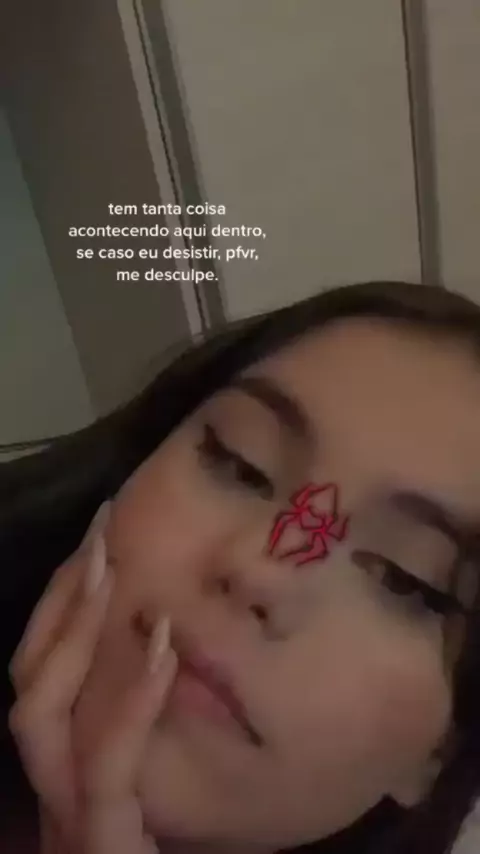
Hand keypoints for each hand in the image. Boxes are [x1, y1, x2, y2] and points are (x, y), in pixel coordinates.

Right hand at [9, 502, 177, 853]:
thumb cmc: (169, 851)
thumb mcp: (166, 787)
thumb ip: (150, 729)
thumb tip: (177, 642)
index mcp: (66, 776)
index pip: (43, 682)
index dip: (62, 613)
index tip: (99, 549)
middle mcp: (50, 795)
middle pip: (29, 684)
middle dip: (59, 604)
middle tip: (99, 534)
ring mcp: (64, 821)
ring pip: (40, 719)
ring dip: (75, 636)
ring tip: (113, 571)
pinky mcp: (96, 845)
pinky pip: (103, 769)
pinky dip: (129, 702)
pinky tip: (165, 648)